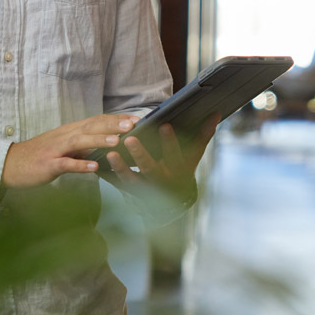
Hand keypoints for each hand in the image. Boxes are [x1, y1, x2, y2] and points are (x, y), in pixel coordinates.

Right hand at [1, 114, 138, 191]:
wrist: (9, 165)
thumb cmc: (39, 156)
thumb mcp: (64, 147)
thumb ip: (83, 144)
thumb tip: (105, 142)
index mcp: (70, 131)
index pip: (97, 121)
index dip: (116, 119)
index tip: (136, 119)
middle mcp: (64, 136)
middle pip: (91, 127)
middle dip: (113, 125)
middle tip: (133, 124)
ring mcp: (56, 150)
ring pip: (80, 142)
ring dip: (99, 140)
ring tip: (117, 141)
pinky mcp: (48, 165)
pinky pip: (66, 164)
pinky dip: (80, 164)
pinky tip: (94, 166)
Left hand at [101, 116, 219, 205]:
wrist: (174, 201)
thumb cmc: (183, 169)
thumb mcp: (193, 154)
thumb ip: (203, 134)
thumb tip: (216, 113)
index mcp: (177, 169)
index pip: (175, 154)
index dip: (170, 141)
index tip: (164, 126)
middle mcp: (161, 180)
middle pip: (150, 168)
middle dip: (140, 154)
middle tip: (130, 139)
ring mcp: (145, 188)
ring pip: (132, 179)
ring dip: (121, 167)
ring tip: (110, 154)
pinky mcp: (132, 193)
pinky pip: (119, 186)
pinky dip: (109, 177)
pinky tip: (98, 167)